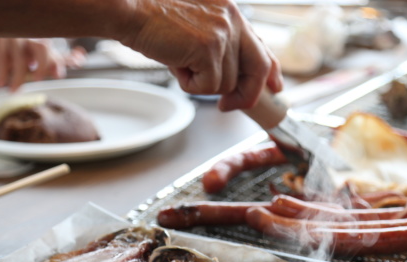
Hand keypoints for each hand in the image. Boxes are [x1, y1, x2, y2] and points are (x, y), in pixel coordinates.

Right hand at [0, 38, 86, 90]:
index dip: (59, 62)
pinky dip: (2, 73)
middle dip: (43, 65)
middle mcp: (30, 38)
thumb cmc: (15, 52)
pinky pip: (2, 57)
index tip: (58, 75)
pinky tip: (0, 84)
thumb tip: (80, 60)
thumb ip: (55, 60)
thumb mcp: (34, 58)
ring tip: (13, 90)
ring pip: (21, 57)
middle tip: (37, 80)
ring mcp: (13, 37)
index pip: (54, 51)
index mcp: (40, 43)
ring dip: (18, 77)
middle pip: (43, 47)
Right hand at [120, 0, 282, 110]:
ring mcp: (222, 33)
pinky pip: (209, 87)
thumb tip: (234, 79)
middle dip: (247, 94)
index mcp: (232, 12)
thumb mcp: (197, 29)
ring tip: (181, 62)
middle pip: (258, 68)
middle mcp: (233, 19)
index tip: (275, 87)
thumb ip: (221, 46)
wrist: (131, 10)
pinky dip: (190, 85)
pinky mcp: (209, 48)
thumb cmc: (155, 22)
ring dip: (202, 83)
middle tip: (228, 106)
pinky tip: (176, 64)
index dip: (270, 71)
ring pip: (228, 83)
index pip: (261, 46)